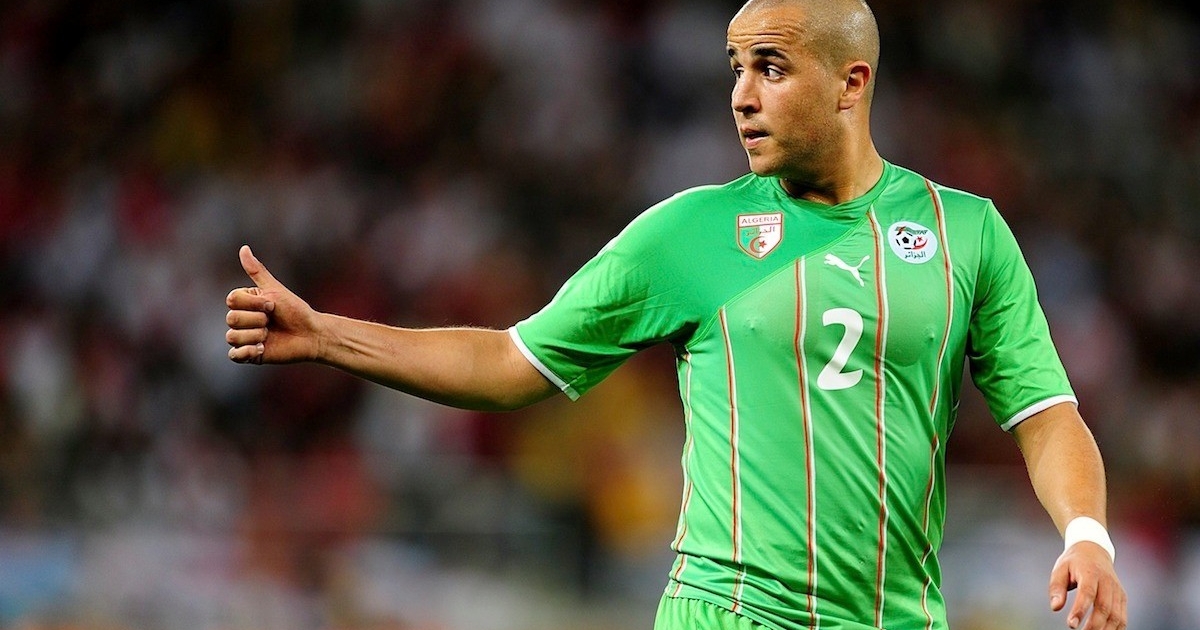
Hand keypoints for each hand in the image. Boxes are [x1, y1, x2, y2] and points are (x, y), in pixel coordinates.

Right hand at [225, 245, 322, 363]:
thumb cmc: (296, 310)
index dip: (253, 303)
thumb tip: (243, 248)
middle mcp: (241, 319)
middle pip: (231, 319)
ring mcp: (243, 337)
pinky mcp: (248, 355)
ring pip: (232, 336)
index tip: (272, 305)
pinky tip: (263, 348)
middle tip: (272, 321)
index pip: (232, 300)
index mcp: (244, 302)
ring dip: (255, 335)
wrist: (311, 334)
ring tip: (270, 335)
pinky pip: (234, 355)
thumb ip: (257, 271)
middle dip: (256, 320)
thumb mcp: (275, 289)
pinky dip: (247, 351)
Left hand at [1049, 541, 1126, 629]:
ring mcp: (1117, 590)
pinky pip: (1122, 617)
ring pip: (1116, 615)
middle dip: (1093, 625)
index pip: (1087, 593)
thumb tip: (1055, 607)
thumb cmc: (1074, 562)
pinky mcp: (1122, 597)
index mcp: (1090, 572)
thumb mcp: (1060, 569)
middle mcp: (1107, 582)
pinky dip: (1116, 628)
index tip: (1071, 624)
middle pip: (1104, 607)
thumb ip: (1056, 588)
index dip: (1080, 610)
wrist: (1094, 551)